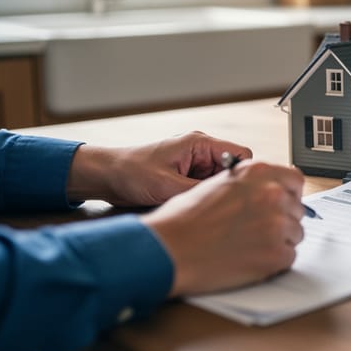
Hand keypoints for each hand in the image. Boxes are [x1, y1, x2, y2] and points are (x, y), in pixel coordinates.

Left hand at [67, 131, 251, 206]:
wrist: (106, 176)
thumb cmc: (132, 173)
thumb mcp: (168, 186)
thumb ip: (200, 190)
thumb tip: (227, 199)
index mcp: (200, 143)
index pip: (241, 154)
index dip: (244, 174)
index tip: (238, 194)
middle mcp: (201, 151)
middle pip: (233, 170)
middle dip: (227, 188)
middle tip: (215, 206)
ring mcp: (195, 163)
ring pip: (221, 181)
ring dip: (212, 194)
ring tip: (197, 206)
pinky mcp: (188, 176)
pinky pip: (206, 187)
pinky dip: (202, 198)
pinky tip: (191, 207)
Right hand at [141, 160, 305, 296]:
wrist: (168, 250)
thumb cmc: (183, 220)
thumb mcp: (217, 184)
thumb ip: (248, 183)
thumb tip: (269, 189)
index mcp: (258, 172)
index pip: (295, 179)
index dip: (288, 193)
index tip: (281, 203)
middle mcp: (272, 194)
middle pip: (296, 209)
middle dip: (281, 220)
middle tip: (256, 230)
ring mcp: (277, 225)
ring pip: (294, 234)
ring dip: (277, 241)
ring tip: (247, 246)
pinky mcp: (276, 254)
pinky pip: (288, 257)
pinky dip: (273, 262)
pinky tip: (249, 260)